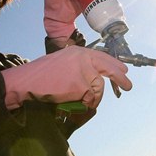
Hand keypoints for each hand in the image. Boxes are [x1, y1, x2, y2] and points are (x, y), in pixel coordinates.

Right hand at [1, 45, 130, 109]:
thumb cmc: (41, 75)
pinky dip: (85, 103)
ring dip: (93, 98)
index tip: (123, 70)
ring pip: (99, 88)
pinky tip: (75, 102)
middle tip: (128, 86)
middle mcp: (83, 58)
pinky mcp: (80, 84)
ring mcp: (83, 70)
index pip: (102, 57)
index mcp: (78, 51)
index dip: (114, 64)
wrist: (27, 81)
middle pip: (108, 67)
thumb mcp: (62, 63)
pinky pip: (90, 98)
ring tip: (82, 102)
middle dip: (120, 77)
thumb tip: (96, 77)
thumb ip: (79, 66)